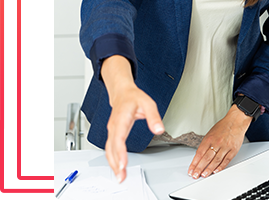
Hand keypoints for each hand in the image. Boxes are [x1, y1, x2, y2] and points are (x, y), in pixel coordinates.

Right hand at [101, 56, 163, 182]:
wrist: (122, 92)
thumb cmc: (134, 97)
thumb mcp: (148, 103)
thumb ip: (153, 117)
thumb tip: (159, 129)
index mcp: (121, 119)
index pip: (119, 138)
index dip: (120, 153)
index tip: (123, 164)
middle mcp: (114, 126)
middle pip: (111, 148)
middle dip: (115, 164)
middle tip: (121, 177)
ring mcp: (111, 130)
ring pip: (108, 150)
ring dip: (113, 164)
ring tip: (120, 176)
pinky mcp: (112, 133)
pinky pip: (110, 148)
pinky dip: (112, 159)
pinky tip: (117, 167)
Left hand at [188, 104, 252, 178]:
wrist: (236, 121)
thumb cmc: (223, 126)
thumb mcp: (211, 133)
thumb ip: (206, 144)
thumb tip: (199, 156)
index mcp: (209, 138)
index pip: (200, 153)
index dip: (194, 163)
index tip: (191, 169)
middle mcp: (217, 142)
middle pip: (206, 158)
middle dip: (199, 168)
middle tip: (195, 175)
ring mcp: (225, 147)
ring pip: (215, 161)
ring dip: (209, 169)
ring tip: (204, 175)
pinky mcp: (233, 150)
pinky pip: (226, 160)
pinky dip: (220, 167)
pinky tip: (216, 171)